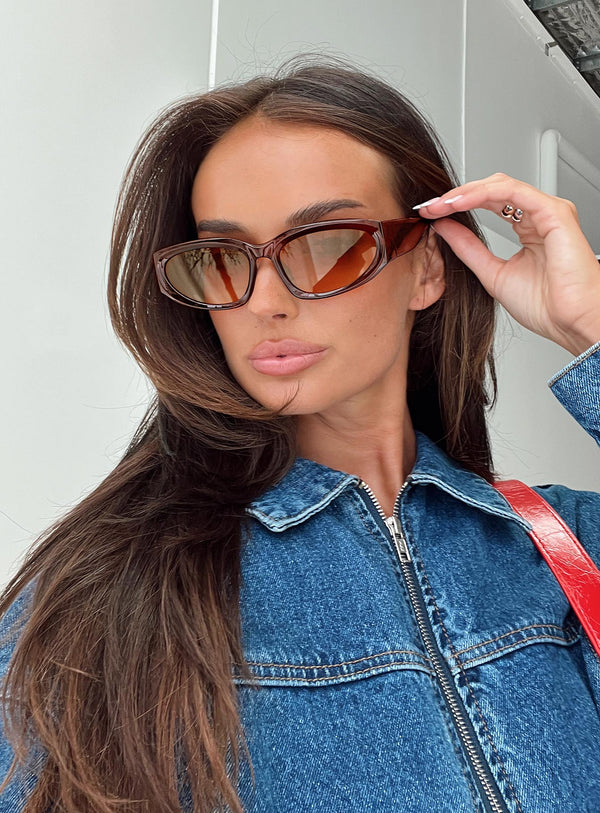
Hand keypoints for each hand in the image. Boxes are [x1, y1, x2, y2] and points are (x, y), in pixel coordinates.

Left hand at [413, 172, 599, 355]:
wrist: (570, 322)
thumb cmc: (547, 306)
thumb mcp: (492, 273)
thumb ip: (468, 248)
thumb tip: (443, 227)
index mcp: (529, 229)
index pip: (490, 202)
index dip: (458, 204)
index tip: (431, 213)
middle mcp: (539, 216)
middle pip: (493, 189)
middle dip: (457, 195)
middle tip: (430, 206)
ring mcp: (549, 211)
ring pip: (501, 185)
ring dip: (466, 192)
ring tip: (441, 204)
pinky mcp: (554, 212)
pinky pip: (513, 192)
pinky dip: (483, 194)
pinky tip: (460, 202)